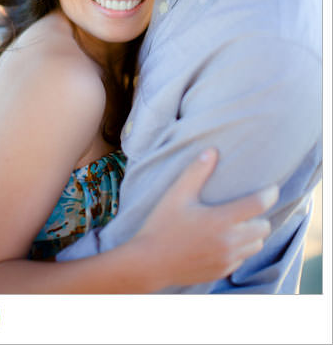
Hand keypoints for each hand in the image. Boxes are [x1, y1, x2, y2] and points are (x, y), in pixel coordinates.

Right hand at [133, 148, 277, 287]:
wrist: (150, 262)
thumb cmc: (161, 225)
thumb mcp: (176, 195)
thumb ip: (196, 172)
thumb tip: (212, 151)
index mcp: (221, 220)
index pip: (259, 205)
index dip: (270, 194)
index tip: (271, 188)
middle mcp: (230, 241)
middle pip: (263, 227)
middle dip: (259, 216)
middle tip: (246, 208)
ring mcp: (228, 259)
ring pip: (256, 245)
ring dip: (252, 234)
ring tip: (238, 224)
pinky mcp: (223, 271)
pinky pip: (243, 258)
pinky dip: (240, 248)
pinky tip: (223, 241)